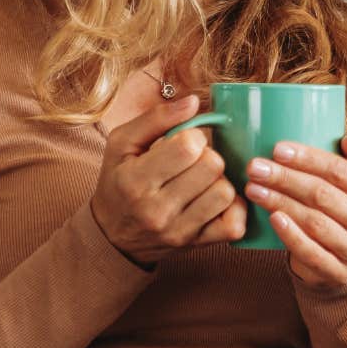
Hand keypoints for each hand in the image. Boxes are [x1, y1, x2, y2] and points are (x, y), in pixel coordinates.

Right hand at [90, 95, 248, 265]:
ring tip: (203, 180)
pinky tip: (217, 199)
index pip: (188, 147)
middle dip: (208, 156)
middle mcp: (157, 210)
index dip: (193, 137)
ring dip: (220, 180)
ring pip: (226, 193)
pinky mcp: (197, 245)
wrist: (112, 236)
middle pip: (212, 167)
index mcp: (135, 181)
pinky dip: (234, 208)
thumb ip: (156, 118)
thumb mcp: (121, 144)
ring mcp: (179, 231)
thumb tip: (194, 102)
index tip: (184, 143)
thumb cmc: (118, 182)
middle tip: (194, 161)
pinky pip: (234, 225)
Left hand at [243, 131, 346, 290]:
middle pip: (324, 195)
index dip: (308, 159)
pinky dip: (290, 234)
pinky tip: (272, 217)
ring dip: (280, 203)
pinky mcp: (340, 273)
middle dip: (286, 179)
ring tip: (254, 189)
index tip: (277, 149)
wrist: (339, 257)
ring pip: (315, 222)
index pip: (342, 171)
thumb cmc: (339, 206)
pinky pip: (312, 252)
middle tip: (255, 168)